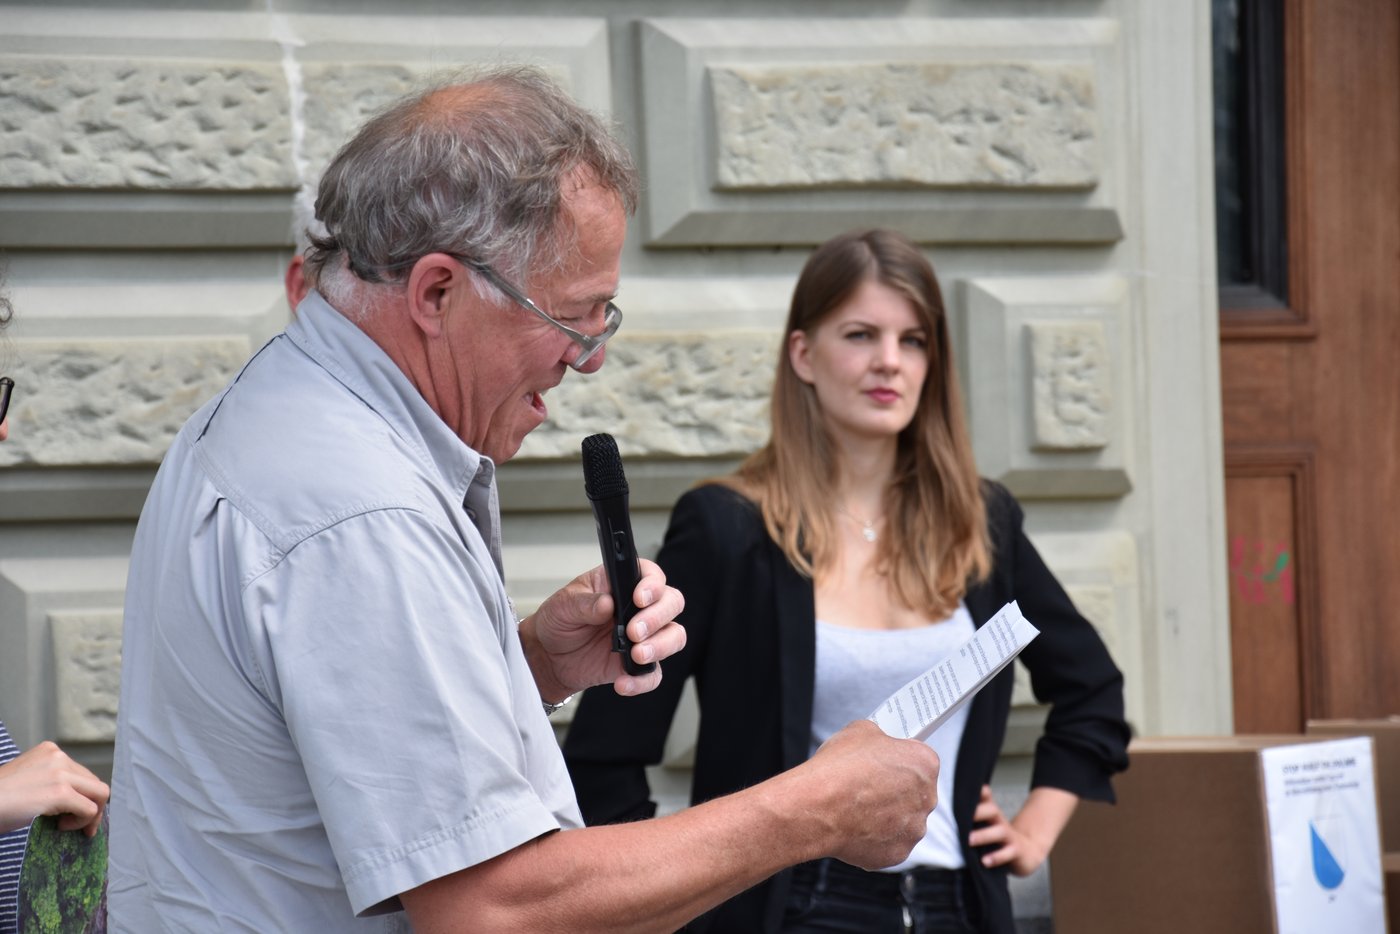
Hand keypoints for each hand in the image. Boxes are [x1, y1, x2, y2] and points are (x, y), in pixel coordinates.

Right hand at [0, 740, 109, 835]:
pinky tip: (60, 827)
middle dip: (93, 806)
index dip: (84, 795)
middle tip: (83, 828)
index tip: (78, 814)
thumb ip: (50, 782)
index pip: (82, 774)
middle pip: (94, 782)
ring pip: (100, 794)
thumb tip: (76, 801)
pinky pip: (89, 809)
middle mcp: (58, 757)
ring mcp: (60, 773)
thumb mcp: (26, 782)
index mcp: (49, 751)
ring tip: (68, 827)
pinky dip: (81, 822)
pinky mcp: (60, 792)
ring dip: (90, 815)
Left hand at [520, 557, 685, 700]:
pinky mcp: (639, 664)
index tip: (639, 598)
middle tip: (634, 631)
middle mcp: (639, 607)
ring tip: (636, 655)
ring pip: (674, 636)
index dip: (652, 585)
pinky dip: (642, 680)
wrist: (550, 656)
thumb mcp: (563, 605)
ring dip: (661, 646)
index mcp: (622, 583)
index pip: (651, 575)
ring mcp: (644, 636)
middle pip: (672, 603)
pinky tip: (623, 682)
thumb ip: (585, 603)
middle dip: (658, 617)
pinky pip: (653, 673)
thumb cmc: (560, 621)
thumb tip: (607, 603)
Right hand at [800, 720, 939, 870]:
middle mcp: (927, 799)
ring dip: (886, 816)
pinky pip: (888, 843)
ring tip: (856, 808)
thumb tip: (875, 743)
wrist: (818, 807)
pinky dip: (874, 838)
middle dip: (894, 790)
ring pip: (903, 821)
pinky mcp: (898, 854)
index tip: (883, 762)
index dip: (898, 758)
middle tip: (867, 786)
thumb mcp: (859, 731)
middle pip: (914, 792)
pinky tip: (853, 827)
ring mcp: (914, 830)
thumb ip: (878, 738)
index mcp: (925, 764)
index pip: (920, 759)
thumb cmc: (838, 769)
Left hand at [968, 784, 1077, 875]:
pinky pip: (1007, 854)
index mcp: (993, 815)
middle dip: (978, 812)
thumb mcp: (989, 824)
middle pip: (993, 811)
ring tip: (969, 840)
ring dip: (983, 835)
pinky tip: (984, 862)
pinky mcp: (1016, 852)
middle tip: (961, 819)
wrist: (1028, 852)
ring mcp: (1010, 837)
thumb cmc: (1000, 837)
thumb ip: (975, 815)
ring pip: (999, 832)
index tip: (972, 789)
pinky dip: (996, 857)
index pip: (987, 800)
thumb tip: (952, 803)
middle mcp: (1001, 822)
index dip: (981, 793)